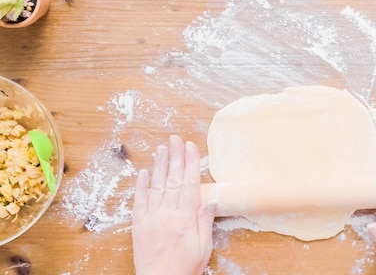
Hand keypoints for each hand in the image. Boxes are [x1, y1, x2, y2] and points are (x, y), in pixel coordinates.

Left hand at [132, 135, 216, 274]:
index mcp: (185, 218)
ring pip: (156, 186)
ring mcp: (151, 218)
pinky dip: (141, 186)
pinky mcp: (139, 226)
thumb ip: (205, 222)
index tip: (191, 147)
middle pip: (172, 179)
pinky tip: (143, 172)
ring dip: (159, 165)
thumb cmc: (186, 267)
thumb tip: (210, 199)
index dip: (190, 163)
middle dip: (175, 157)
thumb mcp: (204, 247)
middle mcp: (167, 214)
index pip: (189, 183)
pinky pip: (139, 202)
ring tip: (161, 148)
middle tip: (175, 139)